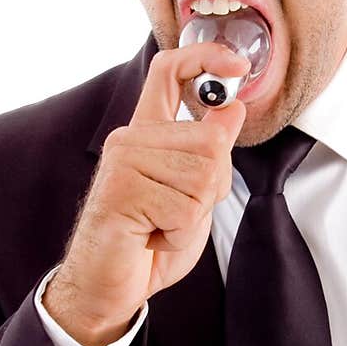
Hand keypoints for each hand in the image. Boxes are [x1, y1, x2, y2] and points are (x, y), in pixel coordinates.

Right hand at [43, 41, 249, 345]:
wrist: (108, 286)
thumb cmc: (149, 241)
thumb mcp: (193, 193)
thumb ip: (210, 152)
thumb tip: (233, 107)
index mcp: (147, 132)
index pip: (171, 72)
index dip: (206, 58)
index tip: (238, 65)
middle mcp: (130, 139)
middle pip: (210, 139)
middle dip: (212, 186)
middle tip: (178, 211)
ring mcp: (122, 162)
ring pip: (202, 175)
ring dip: (193, 215)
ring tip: (161, 226)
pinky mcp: (120, 192)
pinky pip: (183, 209)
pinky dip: (178, 235)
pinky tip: (152, 238)